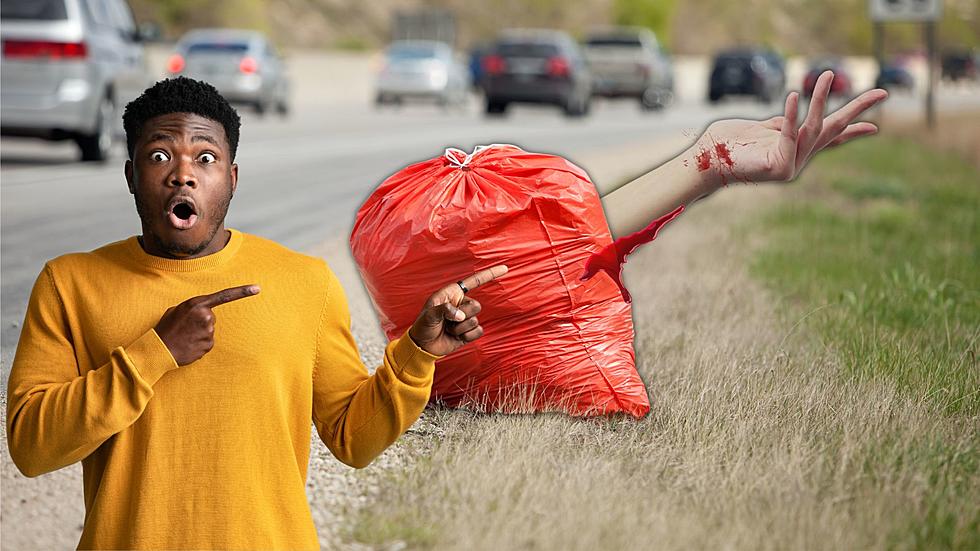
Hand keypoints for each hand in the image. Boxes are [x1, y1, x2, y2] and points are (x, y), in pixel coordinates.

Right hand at [155, 285, 259, 365]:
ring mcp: (208, 331)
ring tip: (185, 337)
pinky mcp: (209, 344)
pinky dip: (200, 344)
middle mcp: (205, 316)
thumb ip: (193, 308)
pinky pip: (208, 343)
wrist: (158, 349)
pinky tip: (188, 345)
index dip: (242, 292)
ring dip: (200, 334)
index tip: (257, 288)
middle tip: (185, 328)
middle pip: (212, 318)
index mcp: (196, 304)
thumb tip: (202, 312)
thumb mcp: (176, 311)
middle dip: (201, 322)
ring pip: (210, 331)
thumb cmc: (166, 328)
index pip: (224, 296)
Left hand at [408, 265, 508, 356]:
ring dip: (459, 328)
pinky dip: (466, 336)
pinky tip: (455, 337)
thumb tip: (461, 316)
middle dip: (461, 315)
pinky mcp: (469, 332)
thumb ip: (444, 310)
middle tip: (446, 321)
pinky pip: (478, 332)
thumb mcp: (429, 314)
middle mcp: (461, 304)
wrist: (423, 346)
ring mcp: (466, 318)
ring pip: (475, 321)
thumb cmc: (423, 326)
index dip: (489, 274)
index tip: (505, 268)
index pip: (474, 281)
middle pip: (476, 306)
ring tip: (447, 329)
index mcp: (452, 293)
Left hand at [694, 71, 887, 186]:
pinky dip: (790, 115)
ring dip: (819, 99)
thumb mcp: (763, 128)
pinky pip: (789, 135)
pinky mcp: (780, 168)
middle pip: (832, 131)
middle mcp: (798, 159)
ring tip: (826, 74)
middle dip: (857, 110)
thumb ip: (783, 122)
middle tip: (882, 92)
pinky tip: (792, 96)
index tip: (875, 127)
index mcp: (795, 149)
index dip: (853, 132)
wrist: (707, 160)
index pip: (830, 139)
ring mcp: (791, 166)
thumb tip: (796, 110)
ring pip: (812, 128)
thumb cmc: (730, 143)